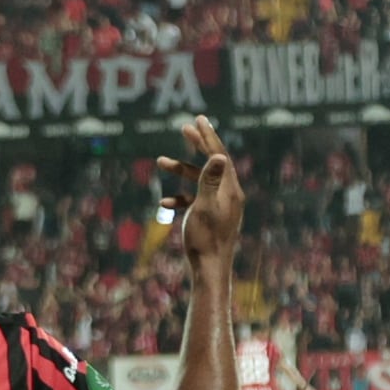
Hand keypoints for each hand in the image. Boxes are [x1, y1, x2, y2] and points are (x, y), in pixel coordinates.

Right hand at [158, 115, 242, 265]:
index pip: (219, 155)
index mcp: (230, 189)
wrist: (210, 269)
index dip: (208, 137)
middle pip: (213, 162)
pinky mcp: (211, 217)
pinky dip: (180, 197)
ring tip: (160, 161)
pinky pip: (195, 200)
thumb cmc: (206, 239)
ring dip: (181, 171)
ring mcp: (220, 206)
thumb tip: (218, 154)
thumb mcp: (205, 207)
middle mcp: (228, 194)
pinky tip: (164, 203)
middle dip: (198, 144)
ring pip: (200, 181)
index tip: (197, 119)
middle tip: (185, 127)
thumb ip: (210, 180)